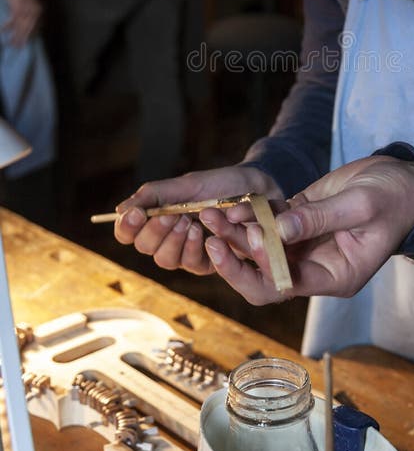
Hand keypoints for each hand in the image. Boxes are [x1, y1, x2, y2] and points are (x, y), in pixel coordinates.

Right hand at [2, 0, 41, 46]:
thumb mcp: (28, 3)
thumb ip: (29, 12)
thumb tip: (23, 23)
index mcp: (38, 10)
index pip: (36, 27)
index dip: (30, 35)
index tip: (26, 42)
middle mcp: (35, 12)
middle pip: (28, 30)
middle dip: (23, 39)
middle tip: (18, 48)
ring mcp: (26, 11)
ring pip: (21, 28)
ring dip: (15, 37)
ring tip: (11, 44)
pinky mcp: (17, 9)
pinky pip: (13, 22)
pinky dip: (7, 27)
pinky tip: (2, 32)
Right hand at [114, 165, 283, 275]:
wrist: (257, 188)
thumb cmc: (220, 184)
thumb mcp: (187, 185)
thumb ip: (155, 195)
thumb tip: (119, 211)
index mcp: (158, 216)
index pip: (128, 232)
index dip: (126, 227)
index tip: (137, 213)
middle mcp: (169, 238)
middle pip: (144, 248)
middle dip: (155, 231)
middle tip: (172, 214)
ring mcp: (189, 252)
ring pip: (165, 260)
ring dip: (174, 241)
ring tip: (189, 222)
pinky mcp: (210, 263)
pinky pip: (192, 266)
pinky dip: (194, 249)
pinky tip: (201, 233)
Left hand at [200, 155, 413, 304]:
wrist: (404, 180)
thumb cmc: (393, 198)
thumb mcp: (360, 205)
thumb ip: (319, 217)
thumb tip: (278, 228)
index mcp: (335, 275)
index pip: (288, 284)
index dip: (266, 265)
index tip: (253, 234)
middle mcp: (315, 266)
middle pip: (265, 277)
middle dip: (236, 259)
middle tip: (212, 238)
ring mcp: (304, 244)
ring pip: (259, 248)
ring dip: (234, 234)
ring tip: (209, 214)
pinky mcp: (298, 220)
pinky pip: (266, 224)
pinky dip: (247, 215)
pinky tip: (231, 204)